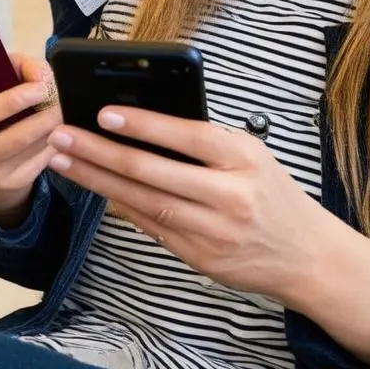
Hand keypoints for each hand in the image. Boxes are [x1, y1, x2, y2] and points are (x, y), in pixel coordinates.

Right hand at [0, 54, 61, 225]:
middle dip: (10, 101)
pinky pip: (29, 160)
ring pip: (8, 143)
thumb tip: (38, 74)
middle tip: (40, 88)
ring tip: (58, 108)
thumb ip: (16, 68)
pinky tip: (58, 130)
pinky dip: (48, 141)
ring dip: (39, 122)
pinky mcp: (2, 183)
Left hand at [45, 106, 332, 304]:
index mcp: (243, 160)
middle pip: (152, 172)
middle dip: (100, 152)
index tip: (103, 112)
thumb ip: (205, 142)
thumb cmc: (273, 194)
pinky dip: (119, 205)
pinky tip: (93, 188)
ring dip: (97, 179)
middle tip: (62, 136)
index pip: (187, 136)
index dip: (143, 124)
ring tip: (63, 160)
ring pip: (143, 202)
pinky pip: (150, 226)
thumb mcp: (252, 155)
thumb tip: (141, 127)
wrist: (307, 255)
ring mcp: (211, 231)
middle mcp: (228, 196)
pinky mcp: (198, 256)